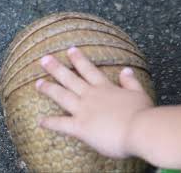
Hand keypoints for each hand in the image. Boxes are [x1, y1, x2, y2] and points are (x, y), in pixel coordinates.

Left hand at [35, 47, 152, 157]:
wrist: (140, 130)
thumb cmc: (142, 113)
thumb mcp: (139, 93)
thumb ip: (130, 82)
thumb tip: (126, 70)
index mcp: (105, 88)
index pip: (88, 70)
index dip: (78, 59)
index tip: (70, 50)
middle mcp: (91, 95)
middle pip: (70, 79)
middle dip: (56, 68)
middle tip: (44, 59)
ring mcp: (83, 110)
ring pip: (62, 96)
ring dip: (49, 89)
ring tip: (37, 83)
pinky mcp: (80, 127)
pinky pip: (61, 124)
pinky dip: (50, 123)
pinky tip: (40, 121)